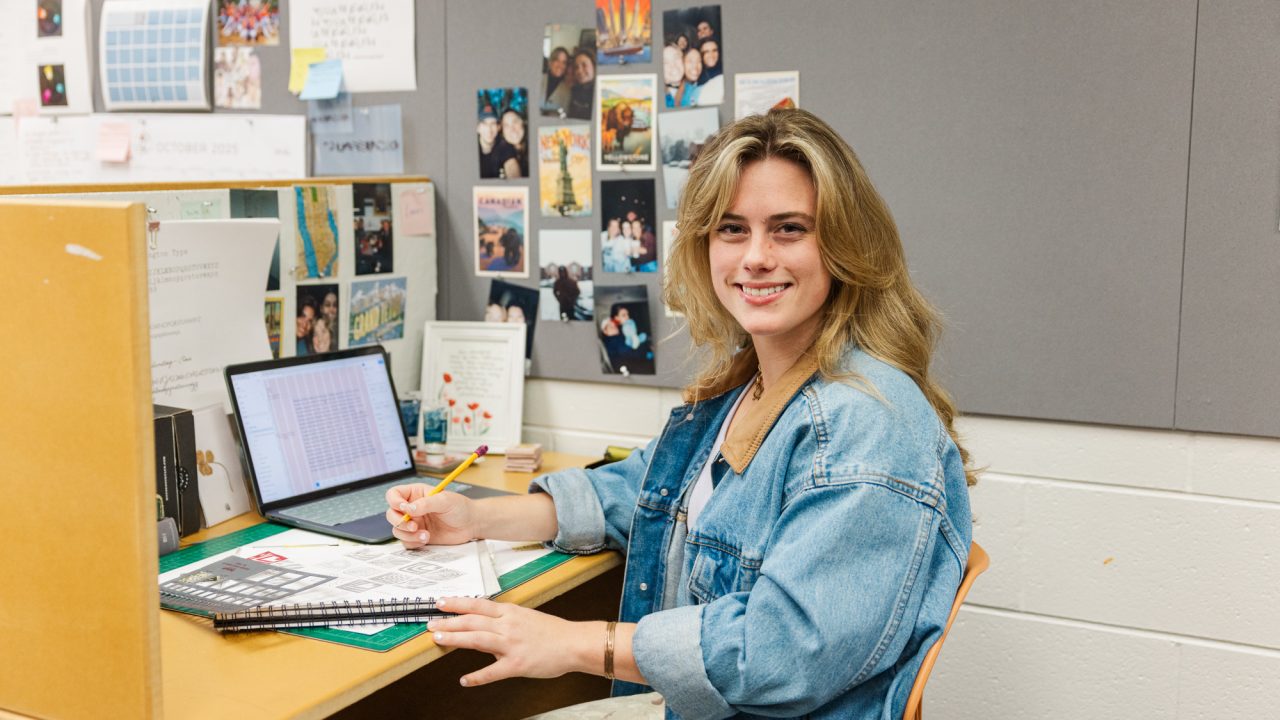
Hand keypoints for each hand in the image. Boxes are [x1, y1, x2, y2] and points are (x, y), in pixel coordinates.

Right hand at [384, 484, 477, 547]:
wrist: (471, 524)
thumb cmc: (460, 508)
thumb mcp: (445, 500)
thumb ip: (426, 503)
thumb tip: (408, 508)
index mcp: (415, 494)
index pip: (394, 495)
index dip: (394, 501)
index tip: (404, 508)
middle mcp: (412, 508)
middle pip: (391, 514)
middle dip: (399, 522)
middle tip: (414, 525)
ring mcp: (414, 523)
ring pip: (397, 530)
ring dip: (408, 535)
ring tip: (424, 534)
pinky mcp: (418, 536)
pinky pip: (406, 542)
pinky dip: (413, 542)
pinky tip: (426, 539)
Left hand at [428, 597, 593, 685]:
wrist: (574, 643)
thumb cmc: (553, 632)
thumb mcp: (526, 617)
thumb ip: (505, 621)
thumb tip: (487, 626)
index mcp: (510, 613)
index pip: (478, 604)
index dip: (457, 603)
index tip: (440, 602)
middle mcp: (508, 626)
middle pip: (473, 620)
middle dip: (449, 621)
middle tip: (431, 623)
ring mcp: (512, 645)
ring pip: (478, 639)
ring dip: (456, 639)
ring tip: (438, 639)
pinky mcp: (517, 664)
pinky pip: (493, 671)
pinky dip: (478, 677)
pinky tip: (465, 680)